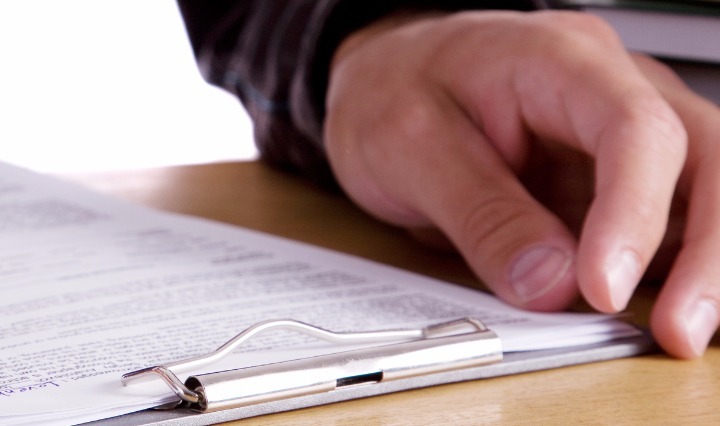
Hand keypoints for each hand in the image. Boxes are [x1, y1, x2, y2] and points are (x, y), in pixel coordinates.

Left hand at [324, 10, 718, 357]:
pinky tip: (660, 313)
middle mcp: (612, 86)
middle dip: (707, 250)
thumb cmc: (393, 90)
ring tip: (675, 332)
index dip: (633, 214)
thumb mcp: (406, 147)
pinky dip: (674, 269)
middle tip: (678, 329)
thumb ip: (479, 214)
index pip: (633, 128)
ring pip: (703, 190)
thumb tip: (549, 282)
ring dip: (701, 265)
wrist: (382, 78)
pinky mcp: (615, 178)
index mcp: (558, 60)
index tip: (602, 286)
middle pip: (705, 156)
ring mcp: (622, 133)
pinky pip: (669, 222)